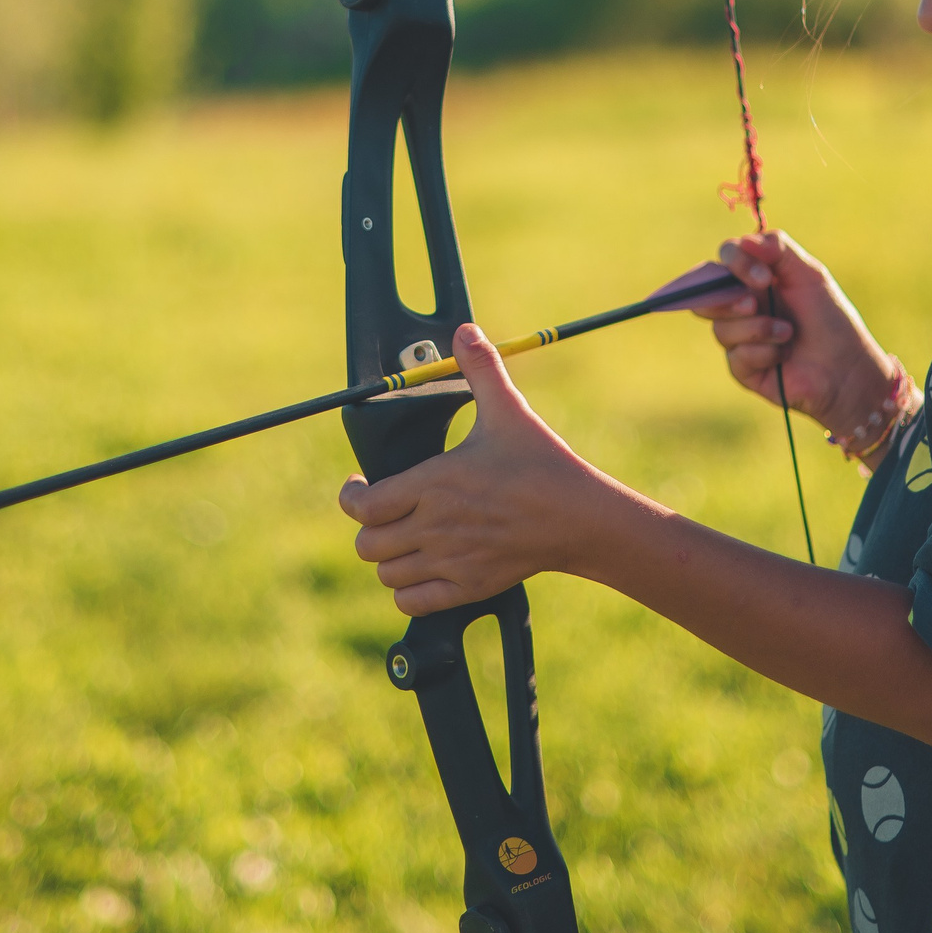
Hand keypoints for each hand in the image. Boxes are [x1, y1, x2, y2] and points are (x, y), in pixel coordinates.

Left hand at [338, 325, 622, 615]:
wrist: (581, 516)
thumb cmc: (543, 463)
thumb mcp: (509, 410)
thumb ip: (480, 368)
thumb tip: (465, 330)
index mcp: (433, 484)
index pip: (363, 505)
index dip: (351, 496)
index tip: (359, 486)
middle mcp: (434, 527)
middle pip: (367, 544)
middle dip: (369, 528)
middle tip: (384, 513)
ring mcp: (450, 561)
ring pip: (387, 575)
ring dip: (389, 559)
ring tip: (403, 540)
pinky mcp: (468, 587)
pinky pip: (414, 602)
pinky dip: (409, 591)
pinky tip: (423, 570)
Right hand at [701, 231, 909, 449]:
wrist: (845, 367)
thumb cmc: (830, 319)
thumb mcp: (809, 275)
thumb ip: (777, 249)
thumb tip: (742, 241)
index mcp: (753, 279)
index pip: (723, 261)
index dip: (733, 263)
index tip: (762, 278)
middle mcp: (741, 306)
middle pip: (703, 296)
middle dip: (727, 300)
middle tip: (754, 303)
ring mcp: (739, 338)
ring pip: (720, 328)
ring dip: (757, 328)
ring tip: (787, 332)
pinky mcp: (742, 368)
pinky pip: (735, 356)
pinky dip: (763, 352)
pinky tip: (784, 355)